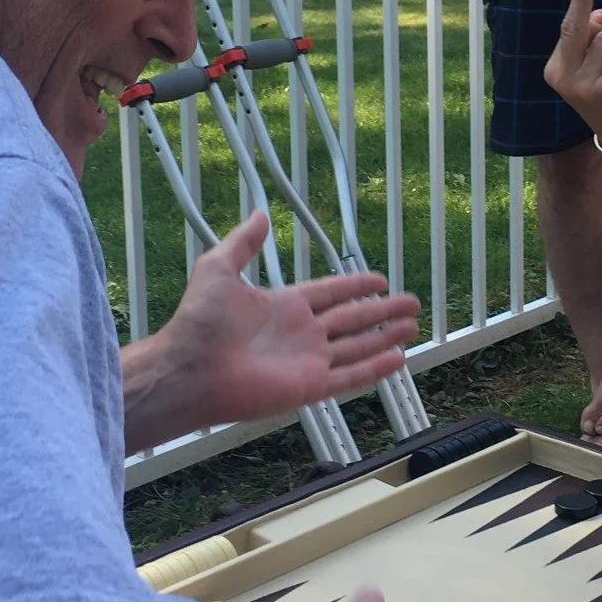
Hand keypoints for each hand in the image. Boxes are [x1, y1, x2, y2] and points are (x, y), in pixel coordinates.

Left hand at [159, 212, 419, 427]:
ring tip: (411, 327)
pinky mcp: (311, 386)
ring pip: (358, 346)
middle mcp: (301, 333)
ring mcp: (308, 361)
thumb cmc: (198, 322)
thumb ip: (243, 242)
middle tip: (410, 303)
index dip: (355, 286)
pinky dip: (376, 368)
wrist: (190, 368)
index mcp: (284, 305)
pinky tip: (398, 359)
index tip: (379, 280)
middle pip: (353, 318)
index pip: (331, 293)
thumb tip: (260, 215)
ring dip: (386, 337)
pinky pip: (351, 376)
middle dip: (382, 311)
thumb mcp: (218, 268)